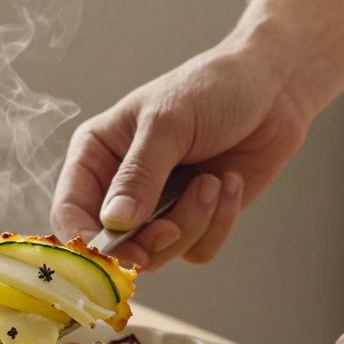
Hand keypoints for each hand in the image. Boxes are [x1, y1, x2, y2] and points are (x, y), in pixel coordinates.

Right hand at [50, 45, 310, 268]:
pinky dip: (218, 222)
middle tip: (173, 227)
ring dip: (192, 223)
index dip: (85, 241)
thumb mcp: (168, 123)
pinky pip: (196, 250)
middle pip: (113, 247)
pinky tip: (229, 183)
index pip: (69, 212)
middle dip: (148, 242)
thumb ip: (139, 175)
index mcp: (96, 155)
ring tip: (212, 181)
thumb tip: (114, 223)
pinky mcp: (194, 220)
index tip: (113, 253)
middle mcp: (120, 187)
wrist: (275, 89)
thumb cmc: (212, 88)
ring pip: (158, 254)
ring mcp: (157, 207)